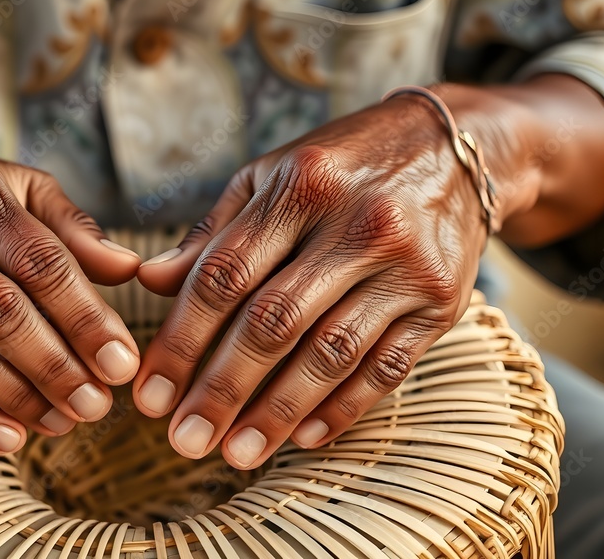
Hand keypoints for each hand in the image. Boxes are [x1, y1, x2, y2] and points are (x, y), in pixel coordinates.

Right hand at [0, 144, 141, 452]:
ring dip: (19, 398)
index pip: (38, 261)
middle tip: (99, 404)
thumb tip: (128, 269)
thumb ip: (70, 226)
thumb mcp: (10, 186)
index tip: (122, 362)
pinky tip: (10, 436)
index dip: (86, 318)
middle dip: (55, 367)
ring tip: (65, 421)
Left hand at [134, 90, 495, 468]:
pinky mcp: (444, 301)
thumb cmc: (340, 166)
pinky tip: (301, 439)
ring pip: (331, 354)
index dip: (181, 340)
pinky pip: (388, 367)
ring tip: (236, 454)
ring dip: (277, 412)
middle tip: (184, 440)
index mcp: (300, 187)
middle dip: (222, 390)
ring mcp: (406, 266)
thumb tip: (149, 281)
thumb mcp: (270, 176)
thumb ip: (213, 232)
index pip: (225, 275)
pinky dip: (342, 408)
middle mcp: (357, 224)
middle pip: (274, 322)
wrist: (454, 150)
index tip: (149, 394)